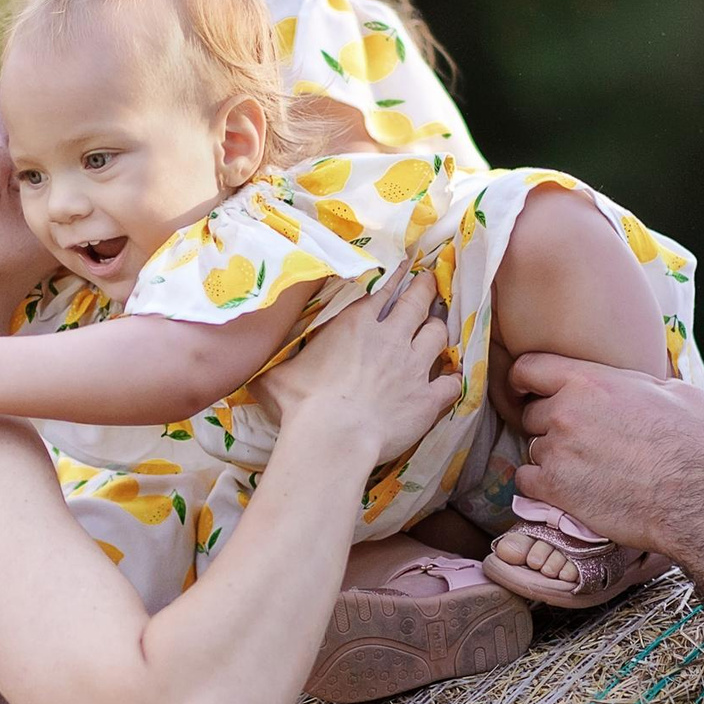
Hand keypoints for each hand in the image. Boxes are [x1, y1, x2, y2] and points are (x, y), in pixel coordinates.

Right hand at [261, 269, 457, 464]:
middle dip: (425, 290)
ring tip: (438, 328)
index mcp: (356, 325)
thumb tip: (250, 357)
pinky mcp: (427, 399)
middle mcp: (391, 338)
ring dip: (438, 330)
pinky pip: (451, 383)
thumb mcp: (276, 373)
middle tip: (429, 283)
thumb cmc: (301, 403)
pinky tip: (452, 379)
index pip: (383, 290)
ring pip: (439, 336)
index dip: (397, 276)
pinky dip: (452, 380)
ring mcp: (413, 367)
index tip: (408, 265)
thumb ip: (276, 359)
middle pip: (418, 303)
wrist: (334, 438)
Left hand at [512, 353, 703, 557]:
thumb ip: (646, 382)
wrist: (695, 500)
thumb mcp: (678, 393)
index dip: (525, 381)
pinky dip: (541, 486)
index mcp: (589, 381)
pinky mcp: (553, 488)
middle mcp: (565, 411)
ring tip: (585, 470)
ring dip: (552, 458)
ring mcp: (556, 450)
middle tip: (579, 441)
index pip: (528, 368)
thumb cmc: (695, 446)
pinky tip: (567, 490)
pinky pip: (526, 481)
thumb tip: (647, 382)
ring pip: (534, 448)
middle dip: (550, 426)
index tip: (529, 392)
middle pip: (532, 414)